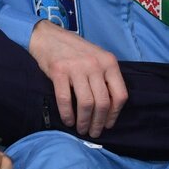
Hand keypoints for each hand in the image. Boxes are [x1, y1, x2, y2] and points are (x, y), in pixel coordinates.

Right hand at [28, 20, 126, 138]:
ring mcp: (77, 68)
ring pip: (86, 104)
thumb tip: (109, 108)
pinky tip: (68, 121)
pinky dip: (67, 114)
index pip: (120, 95)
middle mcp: (95, 65)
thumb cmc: (75, 50)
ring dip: (84, 122)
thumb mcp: (97, 58)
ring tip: (81, 129)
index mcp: (109, 62)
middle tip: (93, 133)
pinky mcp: (59, 72)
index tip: (108, 124)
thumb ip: (105, 77)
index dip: (115, 114)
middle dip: (98, 123)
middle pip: (103, 103)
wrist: (49, 36)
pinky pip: (65, 100)